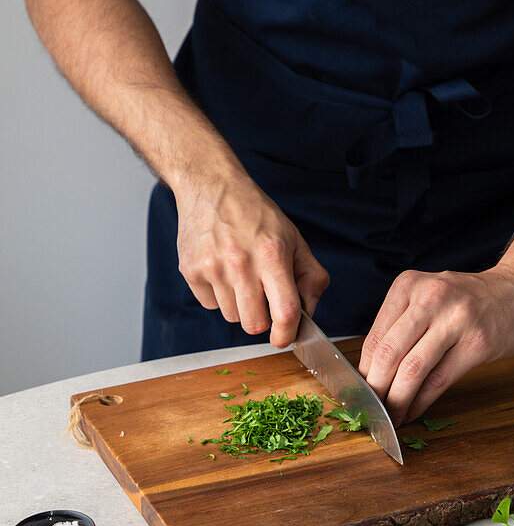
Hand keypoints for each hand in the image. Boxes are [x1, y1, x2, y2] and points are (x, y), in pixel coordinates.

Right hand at [176, 167, 329, 347]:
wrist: (211, 187)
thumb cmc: (255, 214)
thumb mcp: (294, 238)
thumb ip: (310, 277)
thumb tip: (309, 312)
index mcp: (272, 254)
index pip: (285, 311)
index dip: (286, 333)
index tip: (284, 338)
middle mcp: (241, 263)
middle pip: (254, 325)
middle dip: (262, 320)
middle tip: (262, 298)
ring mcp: (212, 268)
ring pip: (232, 317)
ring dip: (240, 305)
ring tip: (240, 275)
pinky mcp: (191, 270)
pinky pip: (210, 305)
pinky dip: (218, 295)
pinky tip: (221, 269)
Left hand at [358, 263, 513, 425]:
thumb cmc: (470, 300)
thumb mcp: (429, 297)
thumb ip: (401, 325)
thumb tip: (370, 372)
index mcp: (408, 285)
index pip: (375, 338)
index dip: (362, 373)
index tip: (358, 395)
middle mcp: (430, 298)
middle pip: (388, 354)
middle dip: (375, 391)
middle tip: (370, 412)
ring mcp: (456, 319)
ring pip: (412, 369)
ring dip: (396, 401)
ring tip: (390, 417)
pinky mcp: (478, 343)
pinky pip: (439, 380)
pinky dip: (421, 402)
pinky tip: (413, 411)